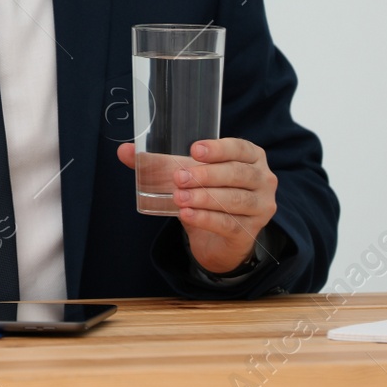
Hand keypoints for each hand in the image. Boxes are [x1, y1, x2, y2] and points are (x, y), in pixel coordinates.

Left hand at [116, 138, 278, 274]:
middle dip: (206, 174)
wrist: (220, 238)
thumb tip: (124, 151)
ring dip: (204, 197)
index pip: (240, 148)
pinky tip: (187, 215)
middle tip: (178, 177)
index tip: (194, 150)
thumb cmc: (208, 195)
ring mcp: (260, 206)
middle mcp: (262, 179)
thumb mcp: (189, 176)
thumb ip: (158, 163)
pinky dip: (206, 218)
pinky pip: (229, 223)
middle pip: (237, 173)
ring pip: (234, 199)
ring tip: (179, 197)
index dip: (218, 148)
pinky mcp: (250, 231)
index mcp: (251, 157)